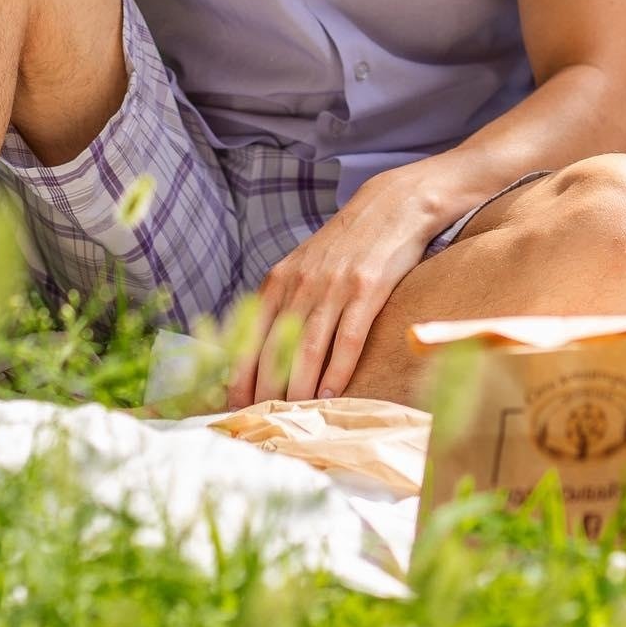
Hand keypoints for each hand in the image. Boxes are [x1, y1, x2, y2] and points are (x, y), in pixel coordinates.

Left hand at [224, 166, 438, 407]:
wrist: (389, 206)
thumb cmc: (343, 246)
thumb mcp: (302, 267)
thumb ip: (283, 304)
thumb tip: (261, 355)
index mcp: (279, 280)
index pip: (248, 337)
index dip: (239, 375)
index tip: (236, 406)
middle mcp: (300, 284)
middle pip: (274, 348)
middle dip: (265, 390)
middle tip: (264, 419)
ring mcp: (334, 286)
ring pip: (308, 348)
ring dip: (299, 387)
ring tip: (295, 414)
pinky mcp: (367, 289)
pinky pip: (348, 338)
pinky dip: (338, 370)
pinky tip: (331, 392)